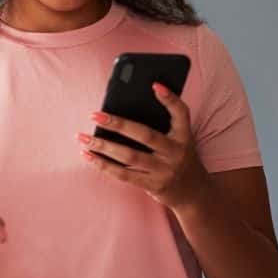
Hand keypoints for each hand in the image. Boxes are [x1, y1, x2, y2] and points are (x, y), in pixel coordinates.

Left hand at [76, 82, 210, 211]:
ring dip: (103, 146)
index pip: (181, 113)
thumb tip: (123, 108)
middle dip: (118, 124)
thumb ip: (162, 124)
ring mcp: (164, 171)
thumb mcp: (180, 139)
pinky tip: (89, 155)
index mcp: (184, 136)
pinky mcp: (153, 186)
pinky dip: (104, 165)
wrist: (194, 192)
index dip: (170, 99)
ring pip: (130, 157)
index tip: (154, 84)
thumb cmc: (179, 158)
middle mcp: (176, 153)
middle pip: (145, 135)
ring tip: (83, 137)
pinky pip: (124, 175)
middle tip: (95, 115)